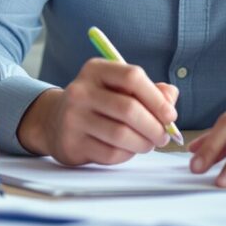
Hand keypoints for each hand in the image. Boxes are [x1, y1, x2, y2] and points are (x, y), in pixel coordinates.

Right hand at [18, 59, 180, 164]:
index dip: (157, 98)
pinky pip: (110, 153)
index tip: (170, 116)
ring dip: (144, 144)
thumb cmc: (98, 103)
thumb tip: (170, 99)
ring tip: (149, 144)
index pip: (132, 77)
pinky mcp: (71, 143)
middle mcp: (80, 90)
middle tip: (163, 136)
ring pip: (121, 135)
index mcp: (96, 70)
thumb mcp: (119, 88)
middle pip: (129, 109)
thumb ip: (149, 90)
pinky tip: (128, 150)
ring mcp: (73, 117)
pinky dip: (127, 155)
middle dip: (154, 127)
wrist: (54, 121)